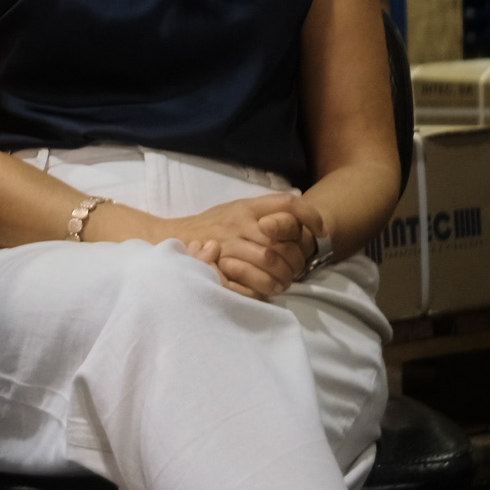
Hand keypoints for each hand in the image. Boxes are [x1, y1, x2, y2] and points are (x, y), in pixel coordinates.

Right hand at [144, 193, 312, 300]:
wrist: (167, 239)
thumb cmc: (208, 226)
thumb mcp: (234, 208)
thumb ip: (263, 206)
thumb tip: (296, 197)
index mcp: (246, 208)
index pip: (286, 204)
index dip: (309, 216)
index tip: (321, 230)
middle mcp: (238, 223)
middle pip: (281, 240)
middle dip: (296, 259)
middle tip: (299, 270)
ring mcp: (227, 245)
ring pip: (268, 260)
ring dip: (281, 277)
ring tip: (283, 284)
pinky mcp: (217, 267)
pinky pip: (248, 281)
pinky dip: (261, 289)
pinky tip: (265, 291)